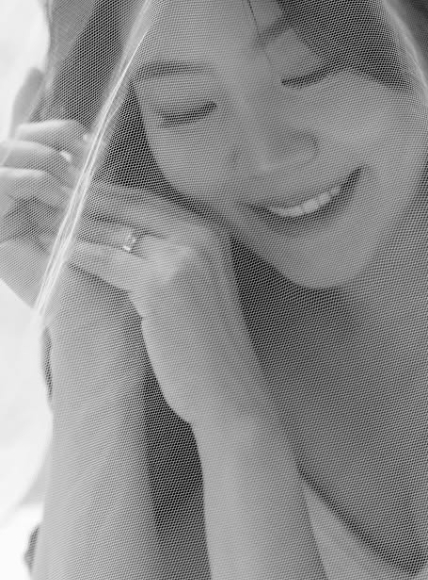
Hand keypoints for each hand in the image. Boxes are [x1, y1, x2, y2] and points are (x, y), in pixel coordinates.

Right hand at [0, 68, 87, 307]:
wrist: (101, 310)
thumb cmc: (107, 259)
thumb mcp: (99, 202)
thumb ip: (84, 167)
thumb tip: (87, 132)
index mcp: (33, 187)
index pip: (26, 135)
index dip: (30, 105)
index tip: (46, 82)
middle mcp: (9, 195)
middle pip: (16, 136)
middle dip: (53, 134)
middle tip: (89, 149)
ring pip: (11, 151)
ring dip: (51, 162)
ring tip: (78, 186)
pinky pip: (6, 178)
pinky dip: (38, 181)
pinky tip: (61, 200)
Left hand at [65, 183, 274, 430]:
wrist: (225, 386)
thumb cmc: (205, 342)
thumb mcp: (193, 284)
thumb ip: (167, 253)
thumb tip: (121, 234)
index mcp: (211, 232)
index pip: (148, 199)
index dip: (109, 194)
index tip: (78, 193)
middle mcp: (201, 236)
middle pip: (131, 205)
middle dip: (88, 200)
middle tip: (54, 199)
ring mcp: (184, 258)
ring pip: (117, 230)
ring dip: (78, 225)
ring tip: (50, 223)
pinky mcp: (162, 284)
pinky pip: (108, 260)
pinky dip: (81, 255)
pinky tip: (61, 254)